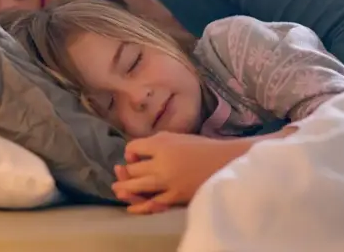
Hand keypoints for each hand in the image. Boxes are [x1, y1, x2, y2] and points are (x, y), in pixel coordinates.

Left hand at [113, 132, 249, 213]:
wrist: (226, 163)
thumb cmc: (203, 147)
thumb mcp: (178, 137)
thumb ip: (158, 142)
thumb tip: (137, 152)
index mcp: (162, 143)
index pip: (133, 148)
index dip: (130, 153)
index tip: (135, 156)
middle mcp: (161, 162)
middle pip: (133, 169)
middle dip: (126, 172)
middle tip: (124, 173)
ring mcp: (167, 181)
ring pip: (137, 187)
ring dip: (125, 189)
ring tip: (118, 190)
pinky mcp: (175, 196)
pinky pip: (151, 203)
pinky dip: (140, 206)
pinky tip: (132, 207)